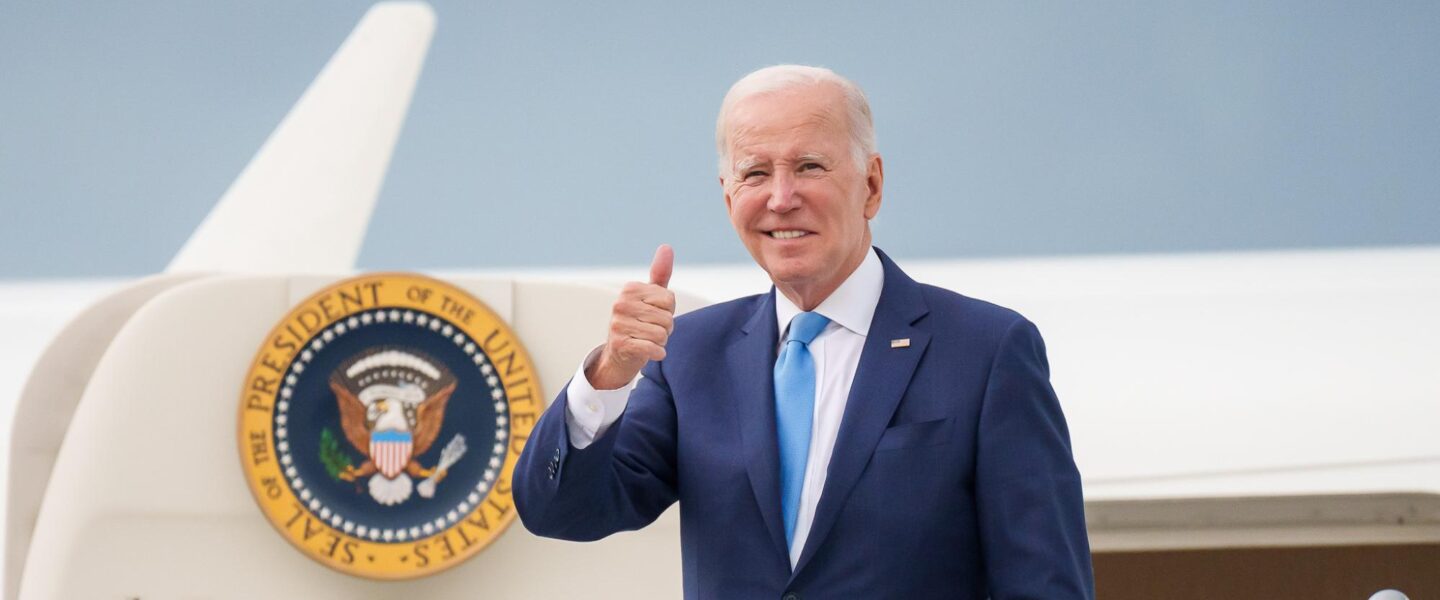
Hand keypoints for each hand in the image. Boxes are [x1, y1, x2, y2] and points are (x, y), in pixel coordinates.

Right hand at [586, 244, 676, 389]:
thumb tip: (666, 247)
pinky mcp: (620, 344)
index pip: (669, 300)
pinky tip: (650, 352)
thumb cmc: (639, 322)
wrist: (620, 354)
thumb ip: (660, 274)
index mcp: (630, 289)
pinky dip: (657, 353)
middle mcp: (621, 304)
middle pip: (667, 318)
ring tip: (647, 340)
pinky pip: (652, 348)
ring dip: (660, 342)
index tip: (654, 315)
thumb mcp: (651, 297)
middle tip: (650, 331)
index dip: (668, 311)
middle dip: (665, 329)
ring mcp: (618, 324)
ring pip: (661, 334)